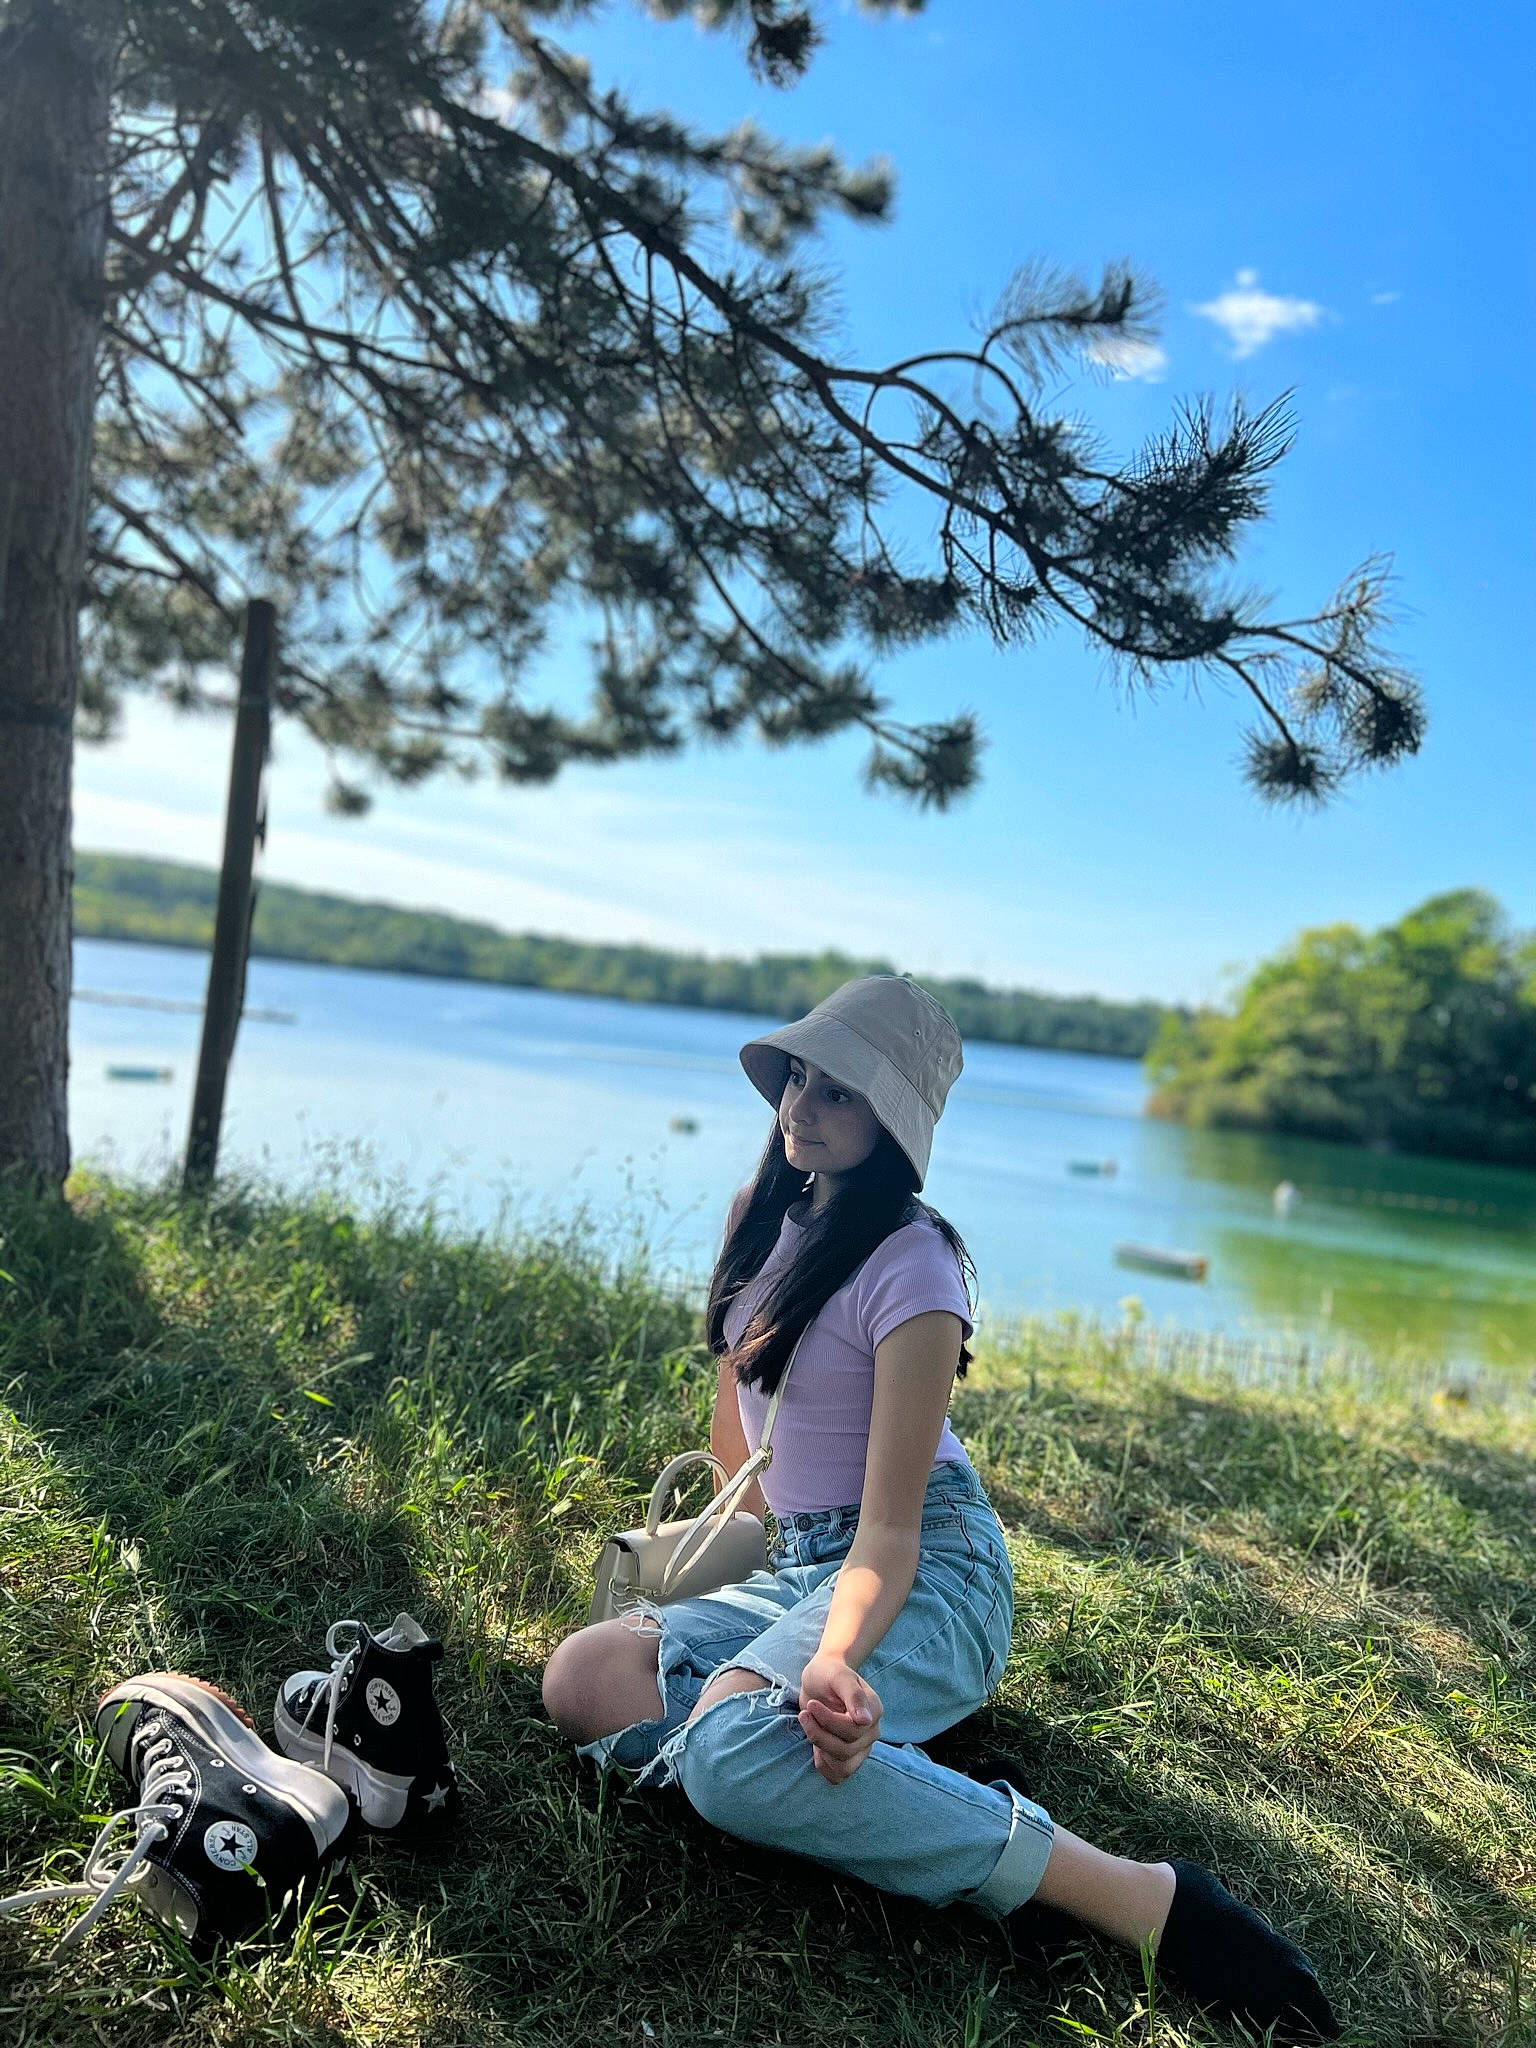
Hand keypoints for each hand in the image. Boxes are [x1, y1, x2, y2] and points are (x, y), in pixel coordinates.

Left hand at [797, 1651, 882, 1784]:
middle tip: (804, 1713)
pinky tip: (814, 1746)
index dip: (829, 1722)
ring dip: (820, 1749)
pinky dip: (823, 1764)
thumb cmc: (828, 1673)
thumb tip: (866, 1721)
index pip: (854, 1730)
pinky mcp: (847, 1757)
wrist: (821, 1678)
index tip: (811, 1705)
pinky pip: (838, 1775)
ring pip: (843, 1767)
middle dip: (819, 1733)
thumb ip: (853, 1696)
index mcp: (874, 1711)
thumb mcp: (838, 1676)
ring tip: (809, 1727)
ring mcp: (861, 1747)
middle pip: (846, 1750)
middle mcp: (871, 1732)